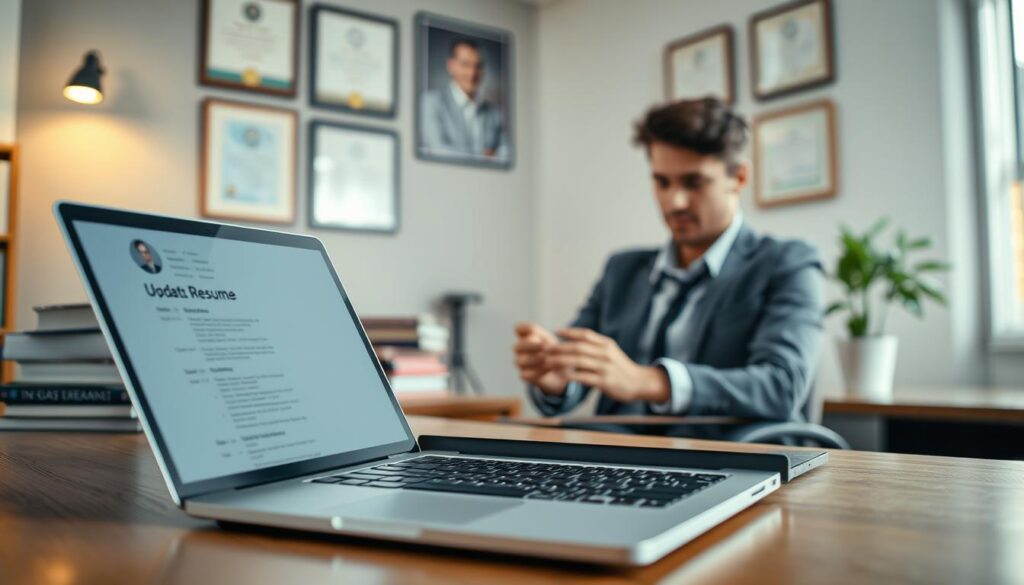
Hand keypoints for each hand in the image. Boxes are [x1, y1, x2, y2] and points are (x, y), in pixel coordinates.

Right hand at [513, 322, 570, 394]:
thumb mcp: (549, 339)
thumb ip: (539, 333)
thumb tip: (533, 336)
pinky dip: (539, 371)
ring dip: (536, 358)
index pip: (518, 328)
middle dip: (531, 345)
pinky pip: (526, 374)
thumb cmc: (554, 350)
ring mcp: (520, 363)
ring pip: (521, 361)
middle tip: (543, 346)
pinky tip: (549, 368)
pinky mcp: (524, 375)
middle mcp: (519, 349)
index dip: (527, 329)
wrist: (561, 370)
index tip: (538, 334)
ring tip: (548, 358)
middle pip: (517, 346)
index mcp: (524, 336)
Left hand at [545, 327, 669, 403]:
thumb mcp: (610, 351)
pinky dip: (571, 376)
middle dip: (560, 347)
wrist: (639, 382)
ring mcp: (605, 367)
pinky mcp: (605, 381)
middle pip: (579, 347)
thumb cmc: (620, 367)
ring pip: (579, 361)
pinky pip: (584, 377)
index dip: (570, 332)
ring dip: (561, 361)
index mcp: (606, 344)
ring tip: (548, 361)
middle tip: (546, 348)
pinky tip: (561, 376)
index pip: (586, 334)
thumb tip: (573, 339)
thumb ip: (594, 345)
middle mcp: (606, 354)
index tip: (556, 331)